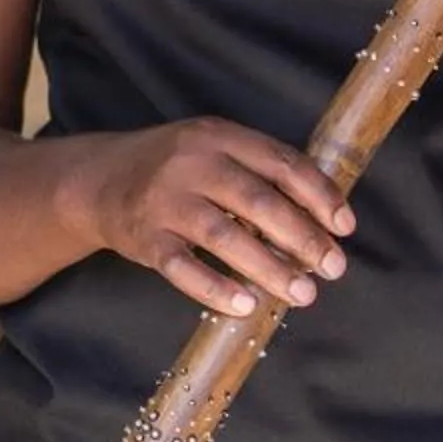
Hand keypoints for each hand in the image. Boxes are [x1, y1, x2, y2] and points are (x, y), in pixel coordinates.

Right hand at [61, 118, 353, 316]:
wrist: (97, 180)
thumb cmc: (172, 169)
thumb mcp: (211, 149)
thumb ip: (257, 171)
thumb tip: (321, 216)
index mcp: (218, 136)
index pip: (280, 162)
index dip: (319, 196)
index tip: (345, 227)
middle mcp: (191, 163)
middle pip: (258, 201)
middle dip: (303, 238)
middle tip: (333, 268)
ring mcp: (164, 200)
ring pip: (224, 236)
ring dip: (269, 269)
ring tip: (302, 294)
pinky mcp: (144, 237)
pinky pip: (182, 267)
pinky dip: (215, 288)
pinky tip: (245, 305)